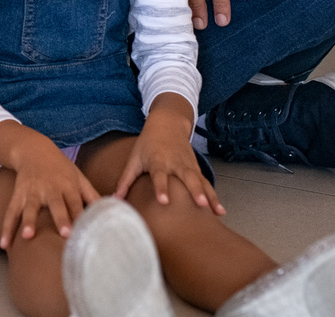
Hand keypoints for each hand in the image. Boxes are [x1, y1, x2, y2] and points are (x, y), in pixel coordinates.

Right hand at [0, 121, 99, 247]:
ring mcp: (32, 191)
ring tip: (27, 236)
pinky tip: (5, 244)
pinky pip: (11, 211)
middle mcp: (50, 188)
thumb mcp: (79, 177)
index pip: (76, 202)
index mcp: (68, 185)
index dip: (81, 214)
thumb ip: (93, 196)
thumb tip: (117, 209)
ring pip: (30, 207)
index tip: (86, 230)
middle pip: (56, 204)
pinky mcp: (18, 194)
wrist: (34, 149)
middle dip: (60, 218)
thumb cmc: (61, 169)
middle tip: (65, 233)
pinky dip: (7, 227)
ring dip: (28, 221)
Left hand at [113, 94, 223, 213]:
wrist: (167, 123)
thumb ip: (125, 180)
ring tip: (218, 212)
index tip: (164, 201)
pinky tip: (220, 211)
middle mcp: (176, 163)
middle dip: (195, 190)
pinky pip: (206, 183)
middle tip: (200, 204)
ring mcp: (189, 165)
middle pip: (187, 177)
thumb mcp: (134, 159)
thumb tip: (114, 199)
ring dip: (210, 196)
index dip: (161, 188)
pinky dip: (214, 196)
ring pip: (201, 181)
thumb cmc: (148, 144)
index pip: (159, 175)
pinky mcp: (197, 168)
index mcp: (158, 160)